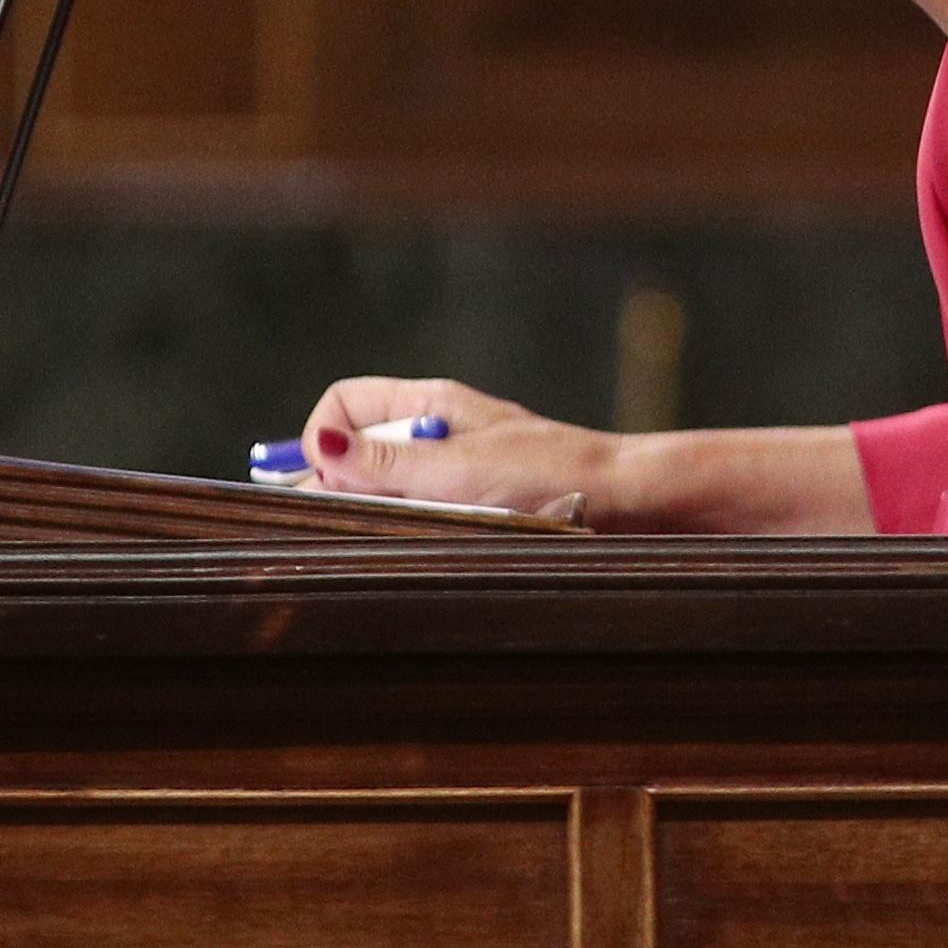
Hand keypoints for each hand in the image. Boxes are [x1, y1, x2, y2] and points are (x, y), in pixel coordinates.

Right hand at [299, 375, 611, 519]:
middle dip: (346, 486)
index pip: (345, 404)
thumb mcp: (462, 467)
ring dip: (382, 514)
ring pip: (382, 491)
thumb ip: (389, 462)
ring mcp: (449, 471)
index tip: (332, 479)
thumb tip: (321, 446)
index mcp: (430, 405)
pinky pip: (414, 516)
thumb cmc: (552, 472)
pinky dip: (411, 530)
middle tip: (364, 517)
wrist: (625, 500)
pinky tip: (430, 542)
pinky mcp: (466, 506)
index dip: (324, 439)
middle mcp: (433, 434)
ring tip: (412, 528)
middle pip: (356, 452)